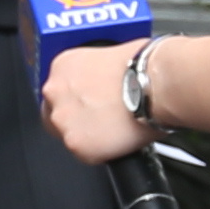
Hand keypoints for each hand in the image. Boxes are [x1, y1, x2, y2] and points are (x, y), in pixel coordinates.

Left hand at [41, 38, 151, 165]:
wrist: (155, 84)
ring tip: (113, 130)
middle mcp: (55, 92)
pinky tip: (117, 140)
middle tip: (100, 122)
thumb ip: (95, 73)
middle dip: (76, 120)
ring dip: (87, 137)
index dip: (75, 102)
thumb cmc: (143, 67)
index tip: (88, 106)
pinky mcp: (76, 144)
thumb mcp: (109, 54)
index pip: (56, 91)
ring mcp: (63, 120)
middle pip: (55, 114)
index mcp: (62, 66)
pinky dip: (100, 152)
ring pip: (69, 136)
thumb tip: (104, 85)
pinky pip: (85, 155)